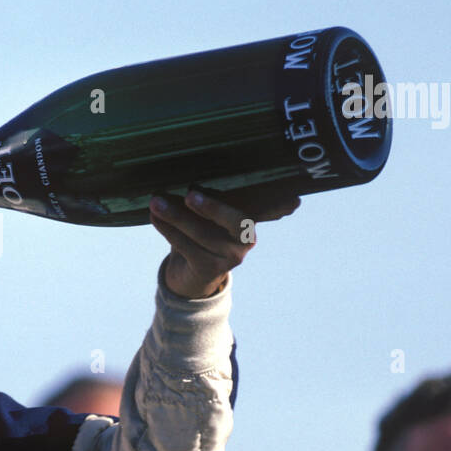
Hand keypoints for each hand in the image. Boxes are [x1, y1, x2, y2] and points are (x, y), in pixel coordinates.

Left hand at [150, 189, 298, 298]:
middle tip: (191, 193)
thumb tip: (223, 177)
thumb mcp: (216, 213)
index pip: (267, 208)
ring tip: (156, 202)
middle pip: (234, 221)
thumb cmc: (203, 230)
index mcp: (250, 219)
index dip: (280, 205)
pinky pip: (186, 246)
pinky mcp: (210, 268)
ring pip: (202, 233)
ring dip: (176, 216)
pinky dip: (168, 230)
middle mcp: (247, 239)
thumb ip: (227, 196)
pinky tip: (155, 218)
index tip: (295, 199)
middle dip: (213, 207)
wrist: (189, 273)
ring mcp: (230, 257)